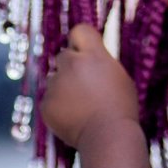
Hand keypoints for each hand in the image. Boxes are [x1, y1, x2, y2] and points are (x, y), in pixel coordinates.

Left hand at [41, 23, 138, 149]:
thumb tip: (88, 57)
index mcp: (93, 55)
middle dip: (71, 66)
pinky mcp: (45, 103)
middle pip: (63, 55)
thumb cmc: (121, 107)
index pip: (79, 30)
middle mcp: (71, 64)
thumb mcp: (119, 76)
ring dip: (64, 87)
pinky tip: (73, 117)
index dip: (81, 41)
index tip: (85, 52)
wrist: (108, 136)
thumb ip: (100, 61)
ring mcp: (55, 84)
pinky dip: (58, 106)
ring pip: (54, 78)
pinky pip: (49, 98)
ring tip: (82, 106)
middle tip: (85, 85)